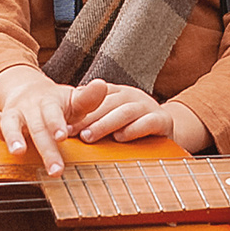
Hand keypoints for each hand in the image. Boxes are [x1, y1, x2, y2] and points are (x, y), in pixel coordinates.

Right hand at [0, 69, 108, 175]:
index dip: (56, 123)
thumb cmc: (56, 102)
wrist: (27, 91)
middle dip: (46, 149)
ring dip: (13, 136)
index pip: (53, 112)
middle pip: (36, 127)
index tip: (62, 135)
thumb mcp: (73, 100)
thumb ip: (88, 98)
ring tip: (18, 152)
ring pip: (9, 122)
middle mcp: (29, 107)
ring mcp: (12, 113)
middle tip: (55, 170)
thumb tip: (102, 85)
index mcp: (49, 102)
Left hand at [69, 84, 213, 152]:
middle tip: (70, 132)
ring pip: (125, 112)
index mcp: (118, 92)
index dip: (78, 110)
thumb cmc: (132, 126)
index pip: (96, 97)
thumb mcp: (111, 118)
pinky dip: (134, 130)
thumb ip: (92, 117)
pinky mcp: (163, 121)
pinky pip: (148, 123)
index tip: (61, 125)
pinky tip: (120, 138)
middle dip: (87, 118)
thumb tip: (63, 124)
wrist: (167, 130)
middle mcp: (133, 95)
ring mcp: (149, 106)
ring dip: (105, 124)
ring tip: (89, 137)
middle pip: (108, 103)